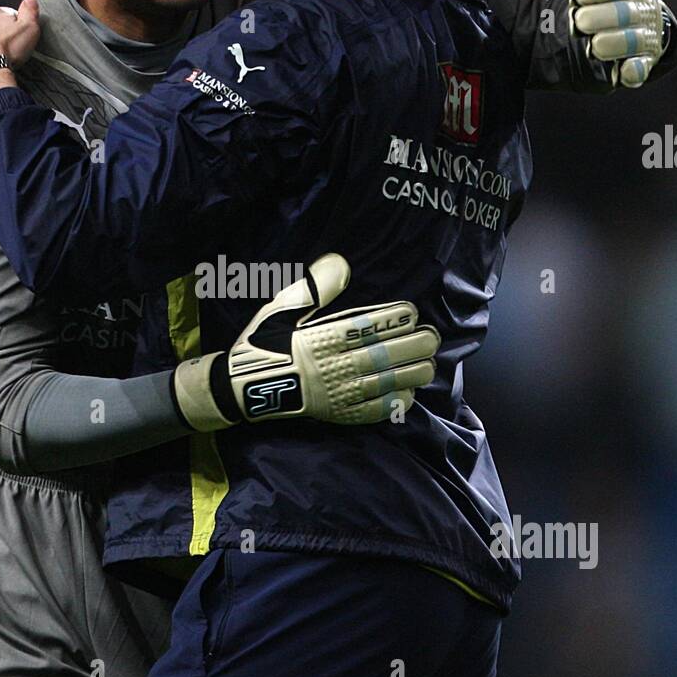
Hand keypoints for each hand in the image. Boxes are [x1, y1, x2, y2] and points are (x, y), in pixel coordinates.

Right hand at [172, 253, 439, 430]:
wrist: (244, 388)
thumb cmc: (264, 343)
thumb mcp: (281, 308)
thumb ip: (313, 287)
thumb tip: (340, 262)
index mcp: (318, 340)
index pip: (361, 328)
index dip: (390, 320)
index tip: (411, 312)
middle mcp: (330, 367)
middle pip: (379, 357)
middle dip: (410, 346)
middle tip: (432, 336)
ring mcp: (336, 394)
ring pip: (381, 385)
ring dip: (409, 373)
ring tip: (429, 363)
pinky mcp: (337, 414)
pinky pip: (371, 411)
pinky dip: (393, 403)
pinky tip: (410, 393)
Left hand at [569, 0, 667, 88]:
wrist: (635, 29)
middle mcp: (644, 9)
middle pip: (620, 13)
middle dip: (595, 17)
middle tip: (580, 20)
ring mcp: (644, 38)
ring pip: (628, 41)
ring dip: (607, 42)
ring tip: (592, 44)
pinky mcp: (640, 65)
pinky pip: (638, 70)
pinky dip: (632, 71)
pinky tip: (623, 71)